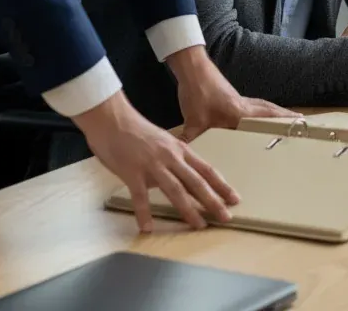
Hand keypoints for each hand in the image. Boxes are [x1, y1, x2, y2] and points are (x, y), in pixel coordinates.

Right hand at [74, 89, 237, 232]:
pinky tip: (147, 228)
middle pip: (196, 181)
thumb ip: (173, 159)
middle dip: (213, 201)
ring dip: (188, 209)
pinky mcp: (132, 172)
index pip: (206, 169)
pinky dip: (144, 213)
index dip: (222, 185)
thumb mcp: (162, 142)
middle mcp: (170, 157)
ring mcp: (152, 164)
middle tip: (226, 217)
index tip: (234, 198)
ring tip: (199, 225)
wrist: (113, 118)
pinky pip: (140, 196)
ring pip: (175, 189)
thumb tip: (181, 178)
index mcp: (179, 149)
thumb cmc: (136, 130)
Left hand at [167, 45, 291, 142]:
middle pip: (270, 109)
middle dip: (284, 116)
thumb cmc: (197, 92)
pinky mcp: (232, 97)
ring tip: (285, 120)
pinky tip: (256, 119)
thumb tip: (186, 160)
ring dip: (274, 112)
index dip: (284, 120)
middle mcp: (244, 104)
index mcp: (240, 111)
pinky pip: (253, 105)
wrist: (192, 69)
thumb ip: (192, 141)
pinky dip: (262, 110)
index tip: (301, 123)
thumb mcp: (193, 121)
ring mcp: (239, 99)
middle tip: (300, 122)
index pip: (268, 116)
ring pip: (262, 106)